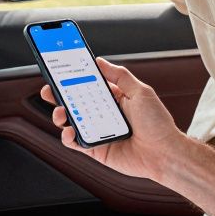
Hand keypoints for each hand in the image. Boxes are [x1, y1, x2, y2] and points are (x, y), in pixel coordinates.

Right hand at [41, 58, 184, 181]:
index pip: (87, 85)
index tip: (59, 70)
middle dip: (58, 96)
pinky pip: (76, 143)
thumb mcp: (141, 91)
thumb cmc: (158, 123)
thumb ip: (119, 76)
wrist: (165, 153)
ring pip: (71, 122)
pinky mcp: (95, 150)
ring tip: (61, 112)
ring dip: (60, 115)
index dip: (72, 78)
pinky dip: (67, 137)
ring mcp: (98, 132)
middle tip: (49, 90)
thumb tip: (99, 61)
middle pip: (74, 103)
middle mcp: (103, 115)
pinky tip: (69, 131)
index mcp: (113, 99)